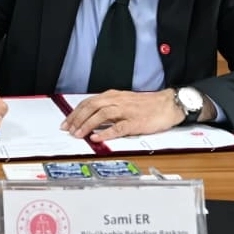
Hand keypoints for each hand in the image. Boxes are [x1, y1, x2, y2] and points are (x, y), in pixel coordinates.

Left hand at [61, 89, 181, 140]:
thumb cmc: (146, 105)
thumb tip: (91, 118)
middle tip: (68, 130)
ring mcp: (126, 111)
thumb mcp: (124, 102)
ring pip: (102, 115)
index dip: (75, 112)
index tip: (66, 122)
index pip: (89, 102)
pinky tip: (97, 138)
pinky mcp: (135, 122)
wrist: (167, 104)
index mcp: (113, 96)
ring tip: (78, 134)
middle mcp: (117, 101)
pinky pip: (118, 128)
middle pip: (91, 106)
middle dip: (77, 118)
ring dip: (87, 125)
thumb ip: (109, 107)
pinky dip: (106, 133)